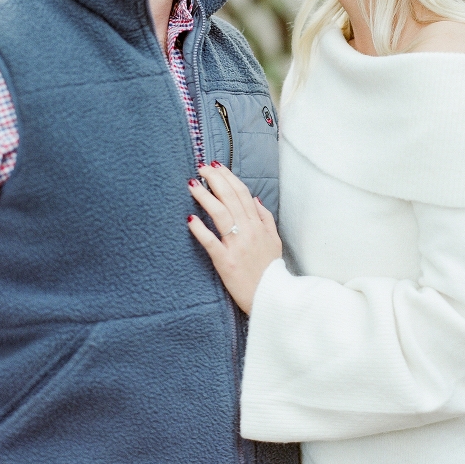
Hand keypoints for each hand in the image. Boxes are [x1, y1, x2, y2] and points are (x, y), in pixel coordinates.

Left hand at [187, 163, 281, 314]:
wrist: (272, 297)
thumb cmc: (270, 269)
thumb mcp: (274, 240)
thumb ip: (265, 218)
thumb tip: (254, 198)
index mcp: (258, 225)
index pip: (242, 193)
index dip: (228, 177)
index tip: (216, 166)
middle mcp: (248, 231)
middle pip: (230, 198)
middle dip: (214, 180)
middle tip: (201, 168)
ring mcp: (237, 246)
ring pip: (220, 214)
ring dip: (205, 197)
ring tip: (192, 185)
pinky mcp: (226, 262)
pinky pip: (211, 243)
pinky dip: (200, 230)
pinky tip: (190, 219)